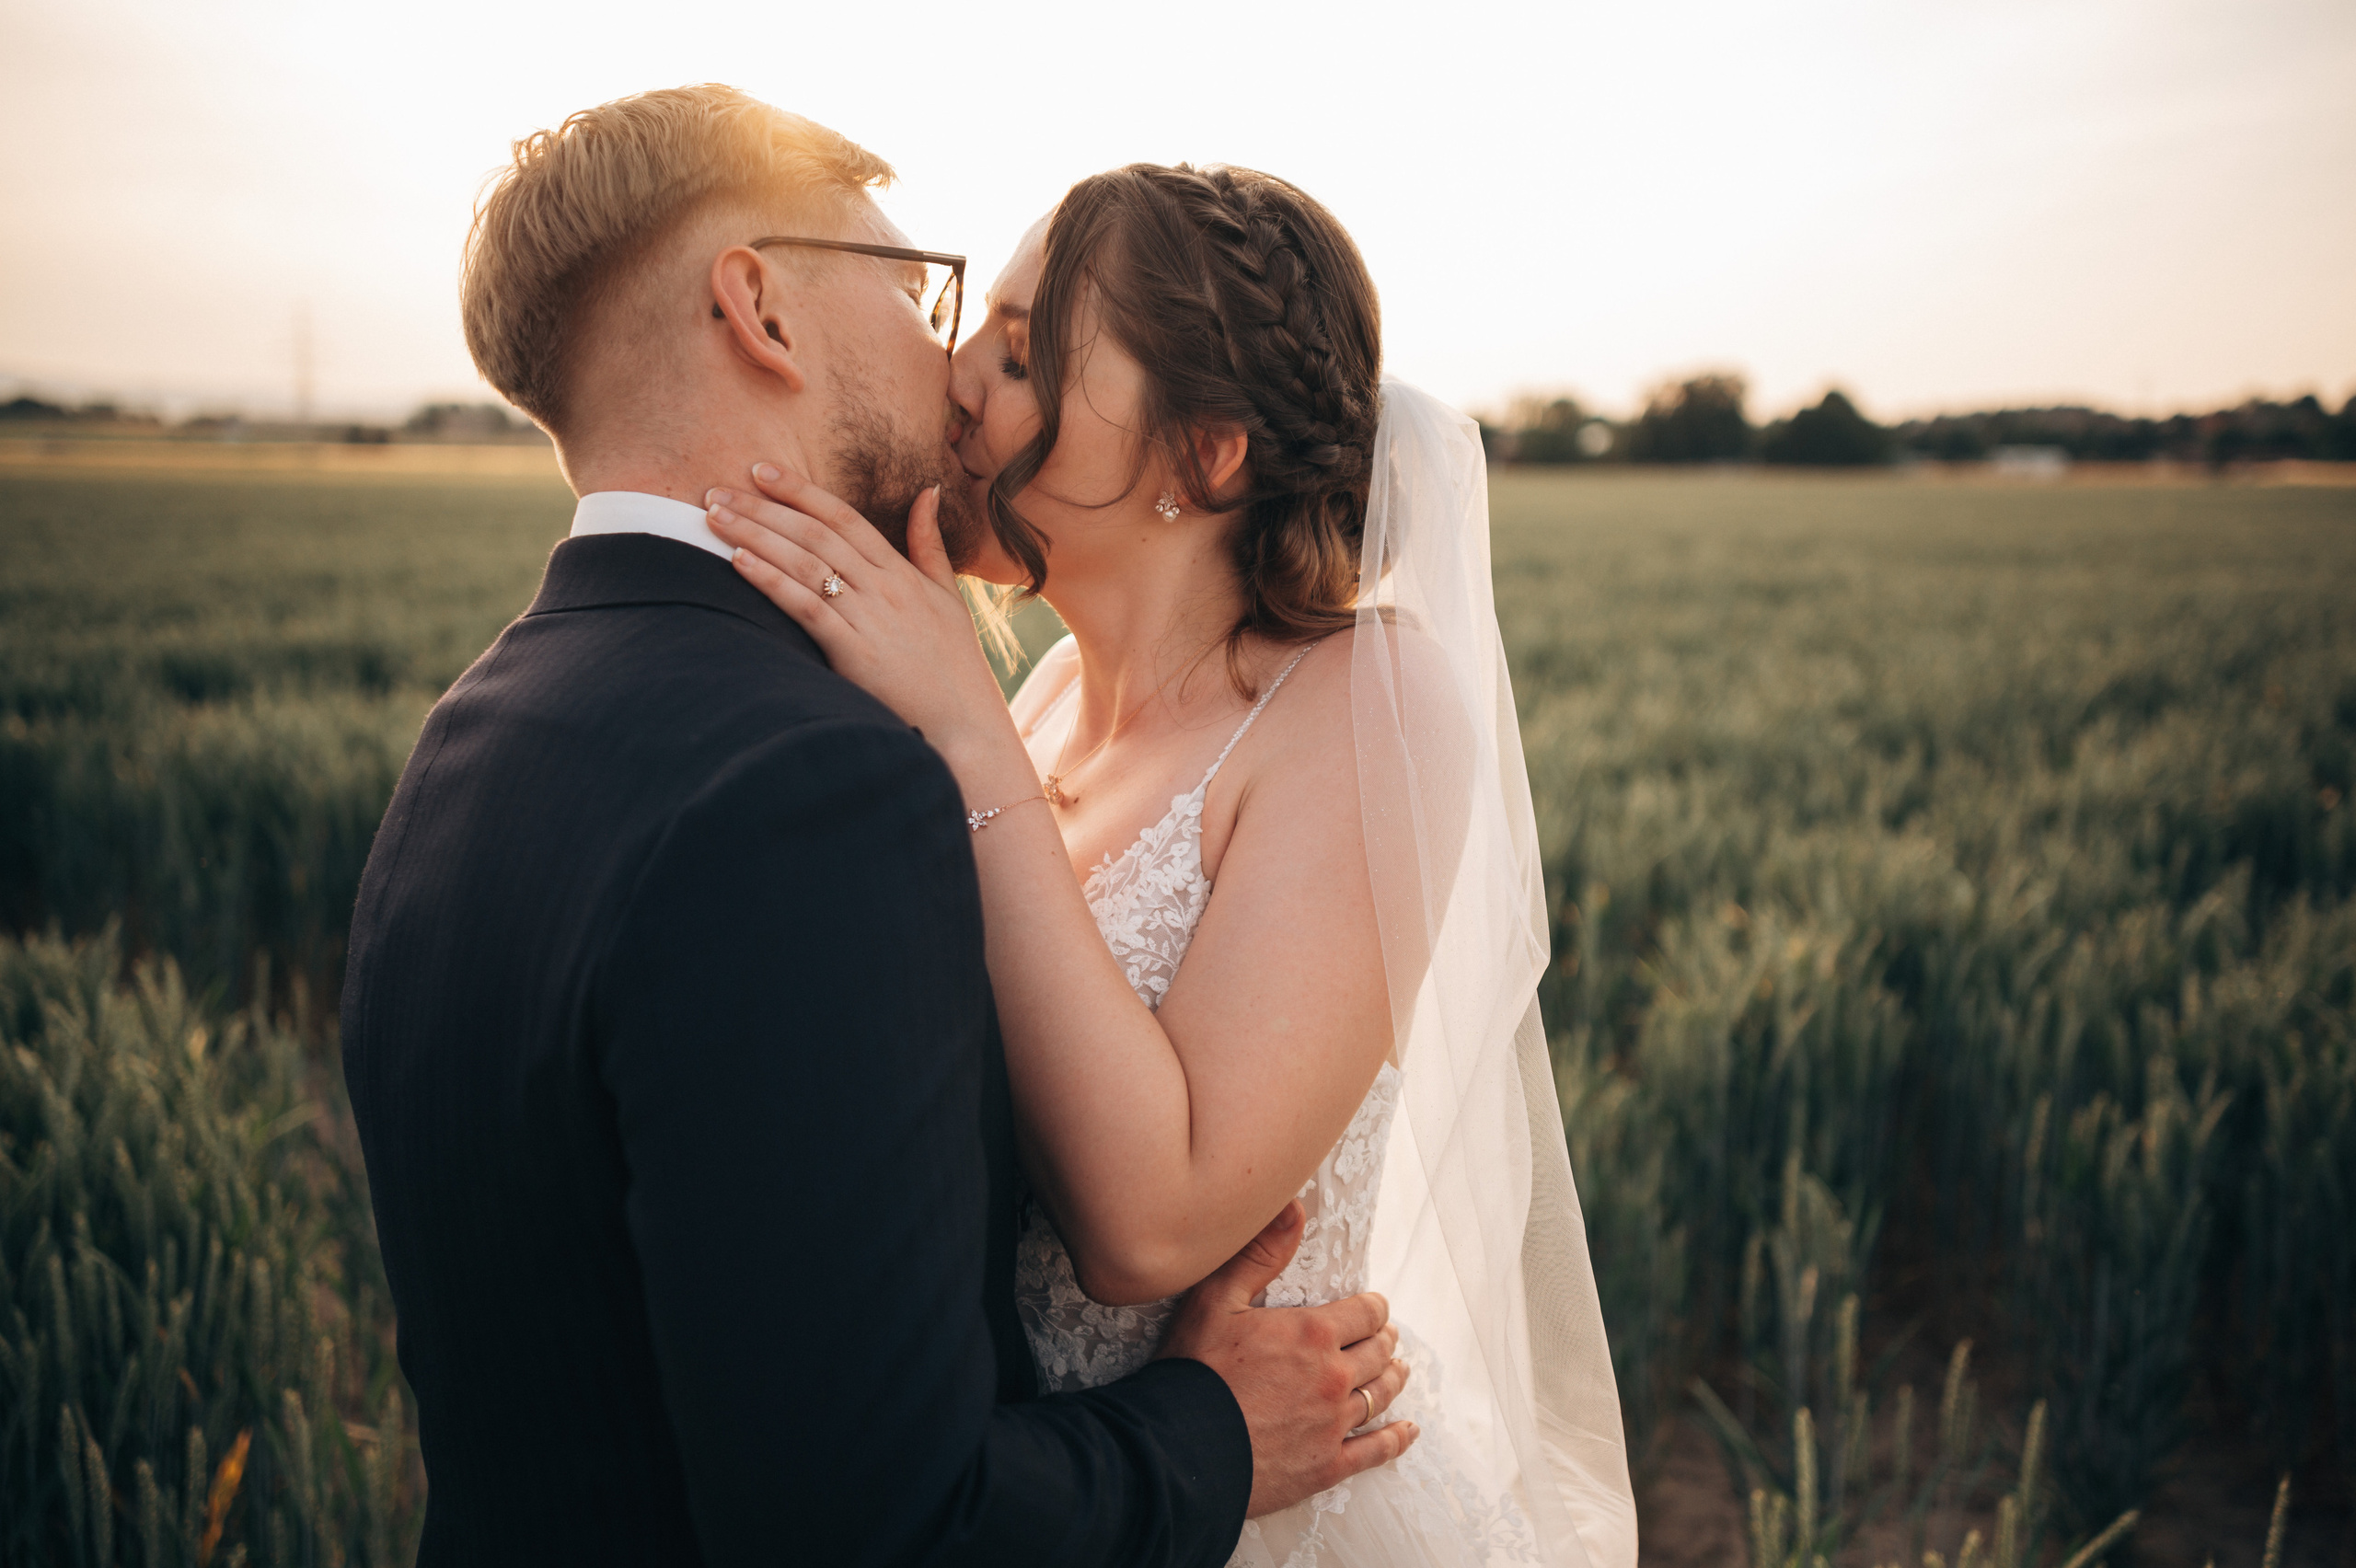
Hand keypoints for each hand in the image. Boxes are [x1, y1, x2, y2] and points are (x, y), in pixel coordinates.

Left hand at [706, 466, 1024, 781]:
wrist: (966, 726)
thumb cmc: (955, 666)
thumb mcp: (948, 596)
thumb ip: (930, 544)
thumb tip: (927, 490)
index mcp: (902, 572)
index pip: (843, 517)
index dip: (799, 490)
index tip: (761, 470)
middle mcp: (884, 588)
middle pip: (814, 534)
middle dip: (761, 507)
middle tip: (716, 489)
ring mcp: (869, 619)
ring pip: (804, 563)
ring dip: (755, 536)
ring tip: (713, 518)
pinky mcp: (854, 653)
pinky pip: (805, 607)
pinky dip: (771, 581)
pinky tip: (738, 562)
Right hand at [1157, 1202, 1416, 1517]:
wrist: (1178, 1450)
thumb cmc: (1192, 1372)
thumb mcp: (1216, 1300)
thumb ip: (1259, 1255)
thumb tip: (1292, 1208)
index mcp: (1313, 1334)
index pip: (1366, 1313)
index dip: (1373, 1308)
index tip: (1374, 1307)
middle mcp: (1333, 1378)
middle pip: (1378, 1353)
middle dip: (1385, 1339)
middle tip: (1387, 1336)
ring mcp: (1333, 1424)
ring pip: (1380, 1396)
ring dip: (1393, 1379)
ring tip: (1399, 1370)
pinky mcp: (1327, 1465)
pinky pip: (1375, 1450)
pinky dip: (1396, 1439)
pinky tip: (1407, 1430)